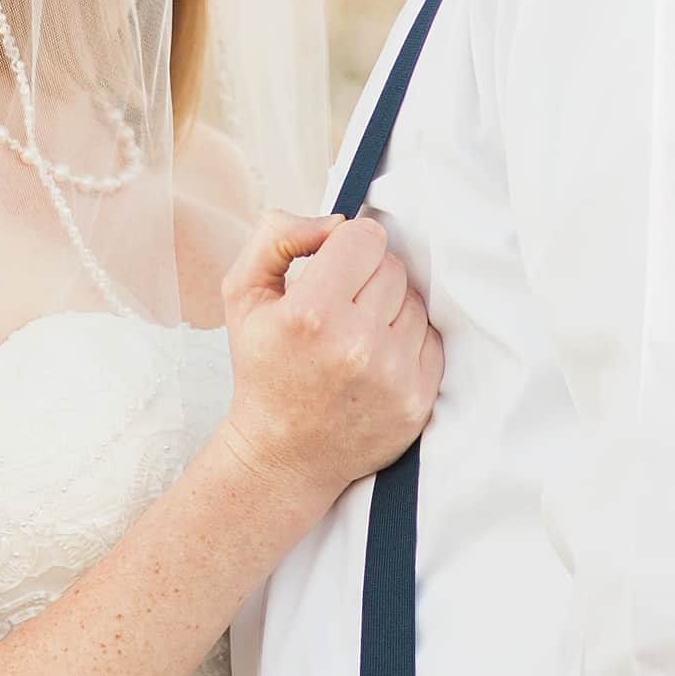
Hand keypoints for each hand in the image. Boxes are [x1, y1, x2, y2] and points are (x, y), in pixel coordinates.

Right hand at [221, 210, 441, 514]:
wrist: (282, 455)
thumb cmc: (263, 371)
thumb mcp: (242, 295)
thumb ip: (277, 237)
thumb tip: (334, 220)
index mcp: (311, 314)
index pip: (365, 237)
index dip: (347, 245)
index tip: (334, 266)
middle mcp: (357, 345)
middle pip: (393, 266)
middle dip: (367, 276)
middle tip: (341, 306)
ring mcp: (393, 375)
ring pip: (415, 300)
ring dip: (390, 308)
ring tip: (356, 335)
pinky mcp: (418, 399)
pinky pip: (432, 337)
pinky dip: (407, 340)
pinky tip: (375, 358)